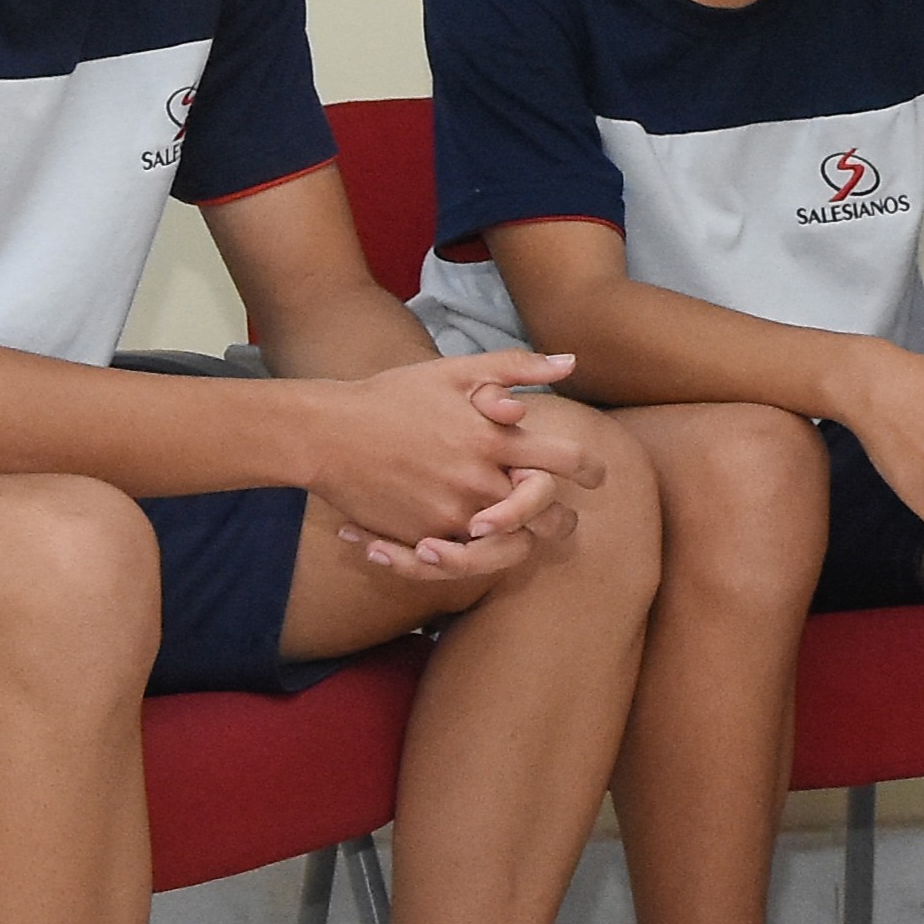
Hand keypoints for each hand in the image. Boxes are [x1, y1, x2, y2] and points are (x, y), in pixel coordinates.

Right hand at [298, 352, 599, 573]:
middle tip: (569, 516)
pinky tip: (485, 543)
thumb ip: (516, 368)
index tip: (596, 474)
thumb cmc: (393, 396)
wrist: (327, 433)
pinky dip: (479, 554)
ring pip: (512, 545)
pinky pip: (466, 560)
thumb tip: (571, 362)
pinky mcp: (422, 538)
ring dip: (527, 540)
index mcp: (491, 437)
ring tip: (530, 534)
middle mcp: (478, 481)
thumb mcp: (455, 371)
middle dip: (563, 516)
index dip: (589, 469)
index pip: (564, 460)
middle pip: (546, 514)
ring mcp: (450, 515)